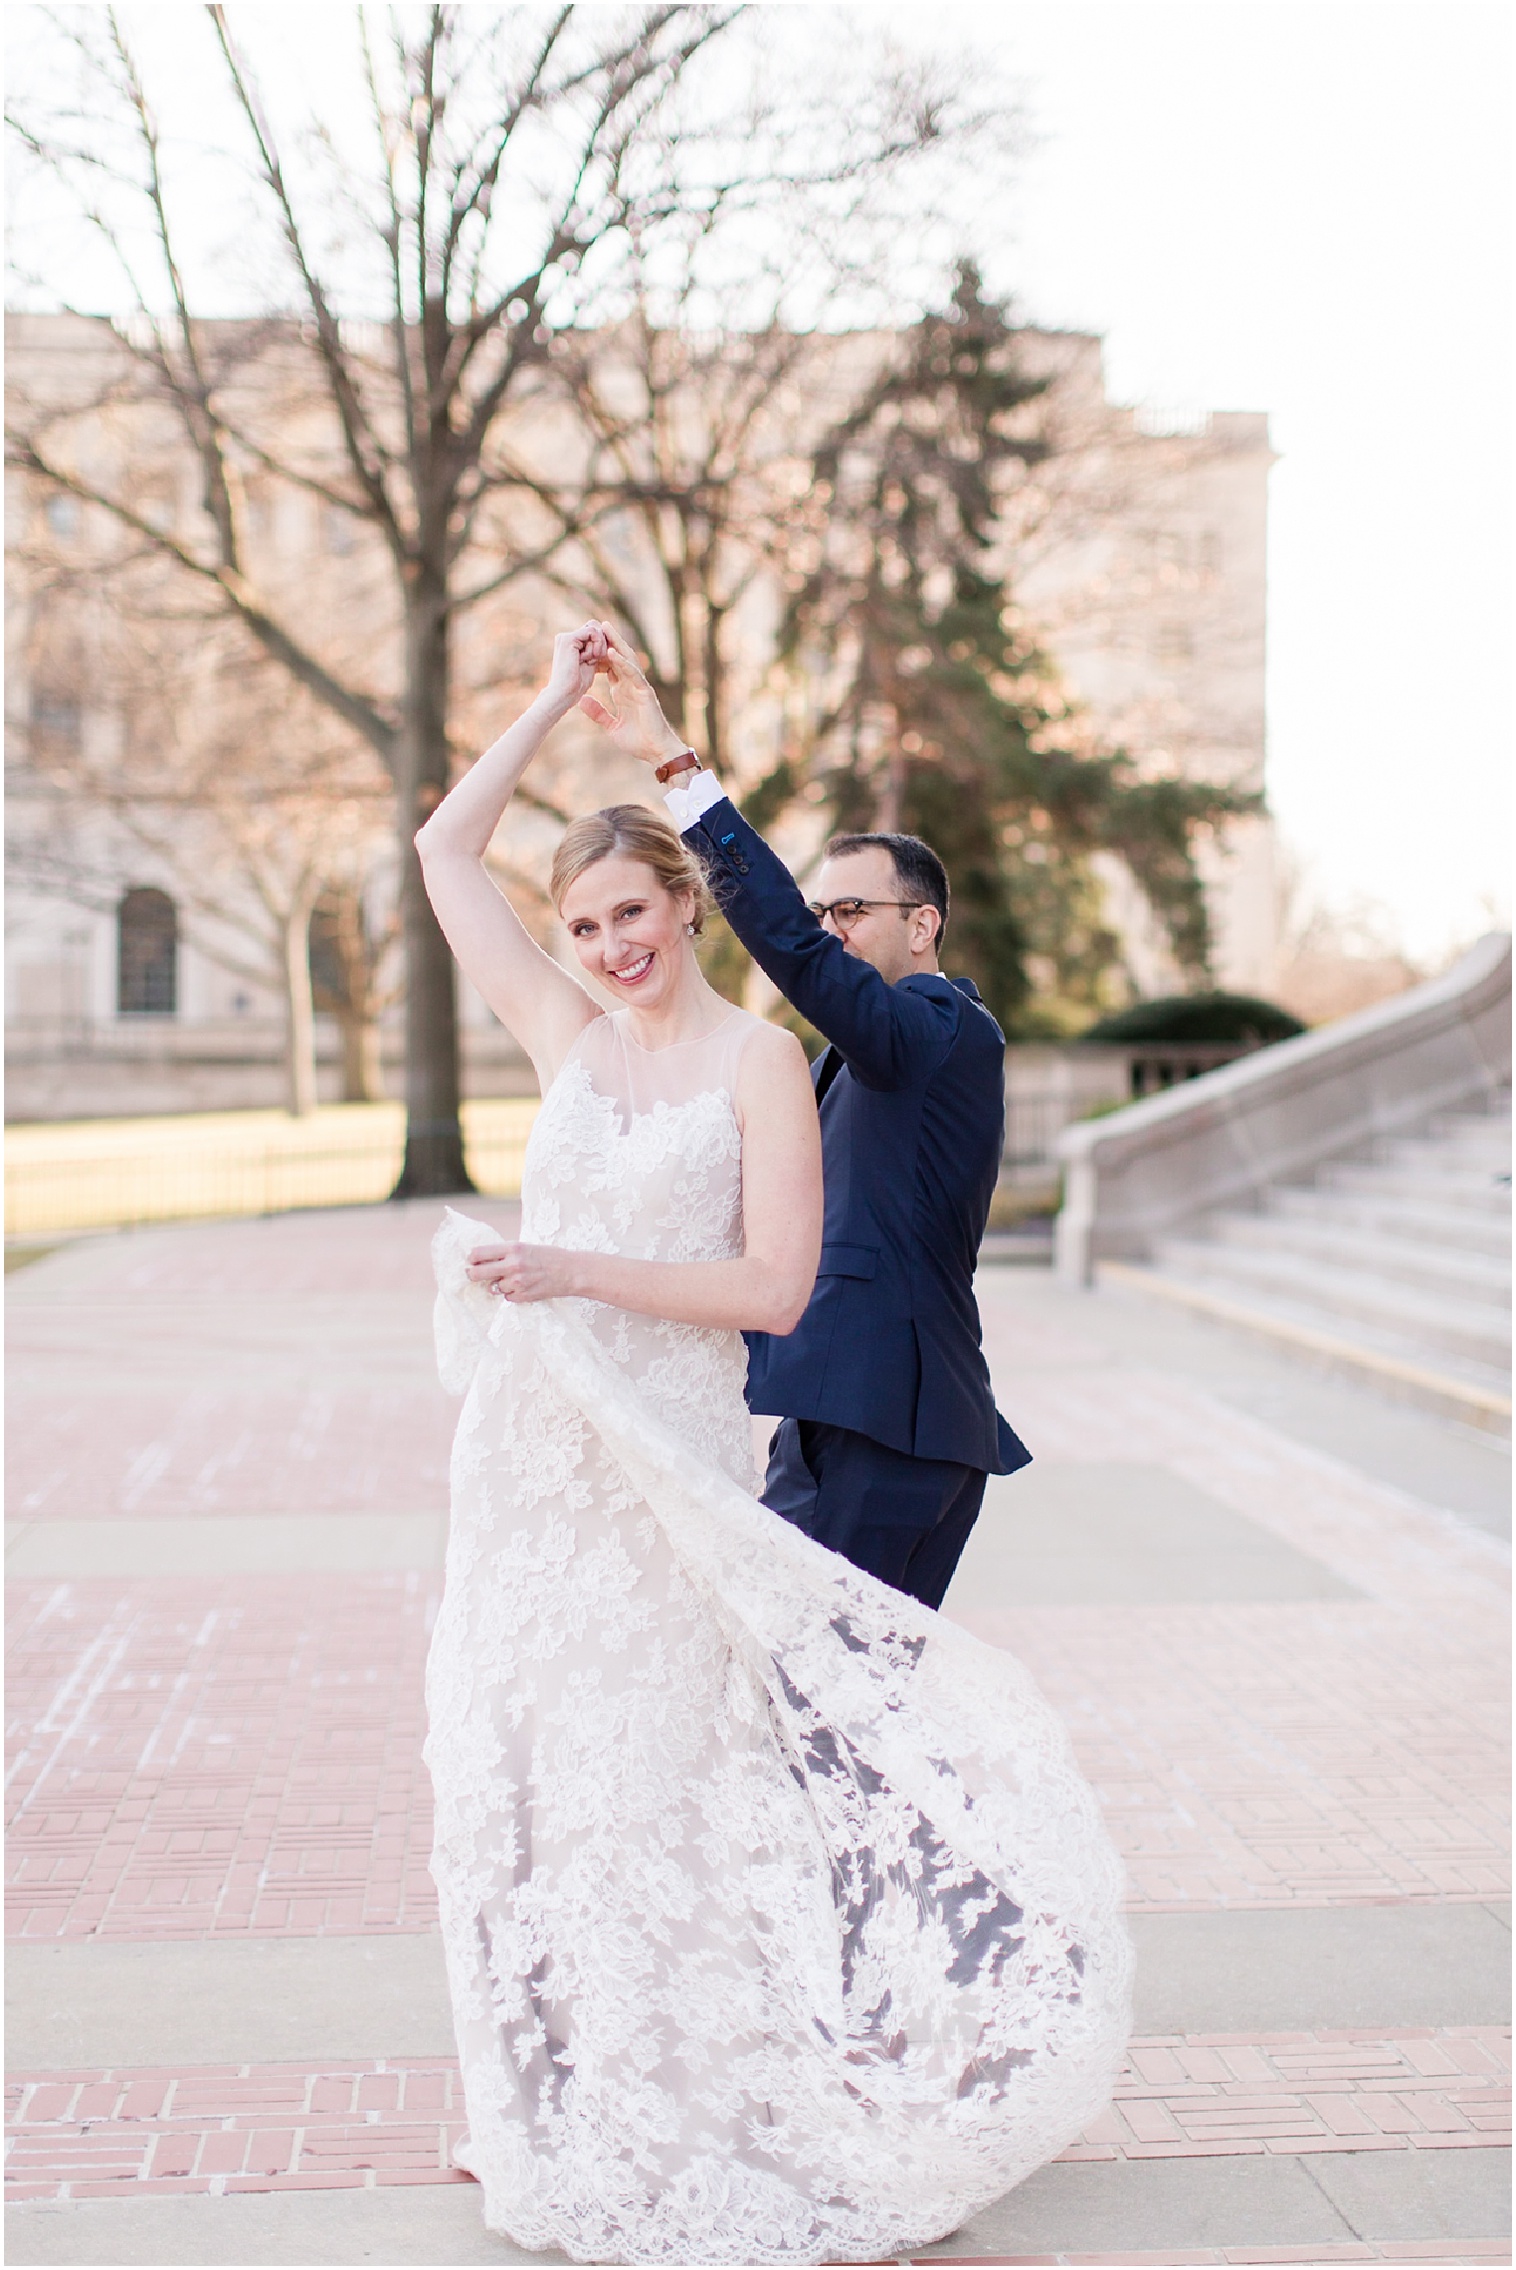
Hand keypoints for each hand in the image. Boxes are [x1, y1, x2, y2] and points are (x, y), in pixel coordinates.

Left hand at [466, 1240, 582, 1302]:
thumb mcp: (525, 1247)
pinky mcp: (523, 1296)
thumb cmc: (548, 1256)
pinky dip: (512, 1293)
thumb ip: (504, 1252)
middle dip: (472, 1275)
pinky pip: (507, 1297)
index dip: (471, 1258)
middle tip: (474, 1274)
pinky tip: (524, 1286)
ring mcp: (518, 1282)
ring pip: (493, 1287)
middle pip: (477, 1274)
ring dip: (499, 1285)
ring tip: (515, 1279)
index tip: (471, 1261)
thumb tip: (480, 1259)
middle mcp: (513, 1265)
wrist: (571, 1271)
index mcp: (513, 1248)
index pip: (479, 1253)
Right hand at [540, 622, 608, 718]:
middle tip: (598, 659)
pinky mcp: (568, 639)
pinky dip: (597, 644)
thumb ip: (595, 651)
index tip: (602, 660)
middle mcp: (566, 637)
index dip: (602, 643)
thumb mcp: (590, 664)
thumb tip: (607, 642)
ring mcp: (566, 637)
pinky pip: (592, 632)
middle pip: (594, 626)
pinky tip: (592, 658)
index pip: (593, 632)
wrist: (564, 694)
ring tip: (592, 660)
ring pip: (595, 628)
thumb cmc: (576, 685)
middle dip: (602, 642)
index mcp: (570, 643)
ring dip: (600, 645)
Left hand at [578, 622, 688, 769]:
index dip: (599, 655)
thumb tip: (581, 701)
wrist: (656, 751)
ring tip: (605, 627)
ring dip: (616, 643)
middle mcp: (631, 686)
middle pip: (618, 658)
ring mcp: (639, 687)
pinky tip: (611, 652)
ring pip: (627, 660)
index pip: (610, 668)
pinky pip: (632, 674)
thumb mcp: (611, 726)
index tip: (587, 642)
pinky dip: (622, 663)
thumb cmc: (638, 741)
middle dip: (608, 641)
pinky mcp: (645, 692)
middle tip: (596, 624)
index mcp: (623, 692)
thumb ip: (598, 713)